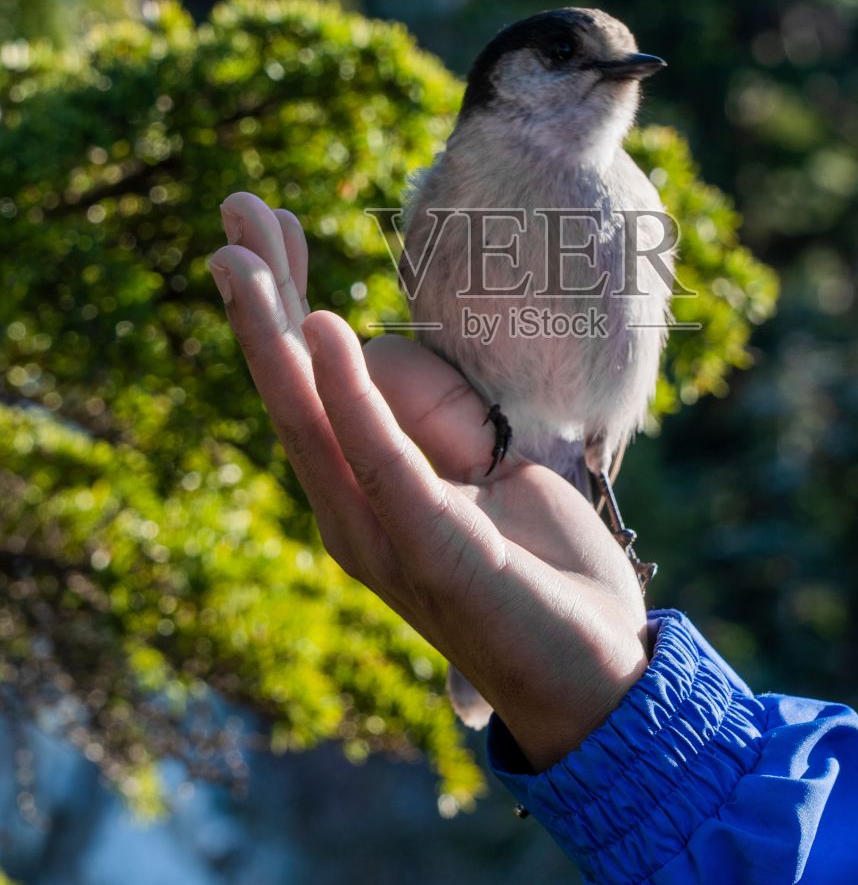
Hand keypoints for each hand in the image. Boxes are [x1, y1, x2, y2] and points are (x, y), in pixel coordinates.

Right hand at [207, 191, 649, 771]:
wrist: (598, 676)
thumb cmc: (546, 578)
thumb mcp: (494, 482)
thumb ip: (448, 439)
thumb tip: (429, 389)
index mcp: (367, 492)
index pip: (309, 382)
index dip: (285, 302)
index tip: (269, 227)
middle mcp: (354, 510)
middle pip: (289, 386)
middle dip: (261, 294)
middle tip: (234, 208)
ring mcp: (382, 533)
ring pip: (307, 412)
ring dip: (274, 326)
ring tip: (242, 252)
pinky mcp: (428, 549)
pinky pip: (378, 456)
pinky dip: (345, 391)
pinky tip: (322, 328)